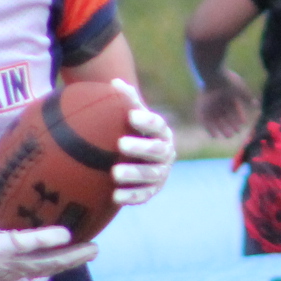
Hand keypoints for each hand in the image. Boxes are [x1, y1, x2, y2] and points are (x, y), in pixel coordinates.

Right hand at [0, 157, 97, 280]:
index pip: (24, 243)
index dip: (45, 240)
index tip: (67, 234)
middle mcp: (8, 263)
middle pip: (45, 262)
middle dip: (71, 257)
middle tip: (94, 248)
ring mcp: (12, 271)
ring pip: (47, 269)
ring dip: (70, 262)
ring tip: (93, 251)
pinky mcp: (14, 275)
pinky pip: (41, 270)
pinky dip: (59, 264)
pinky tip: (76, 257)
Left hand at [108, 78, 175, 206]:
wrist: (141, 160)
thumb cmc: (136, 133)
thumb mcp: (134, 117)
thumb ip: (127, 101)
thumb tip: (115, 83)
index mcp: (161, 132)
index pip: (158, 125)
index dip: (146, 120)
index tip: (131, 115)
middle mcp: (165, 153)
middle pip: (157, 150)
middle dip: (140, 147)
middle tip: (120, 144)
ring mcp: (161, 173)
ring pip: (151, 175)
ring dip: (134, 174)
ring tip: (114, 173)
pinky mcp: (152, 191)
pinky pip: (144, 195)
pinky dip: (131, 197)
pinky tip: (115, 196)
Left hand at [195, 71, 254, 141]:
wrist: (213, 76)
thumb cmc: (228, 82)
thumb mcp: (241, 90)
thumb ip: (248, 97)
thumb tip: (256, 104)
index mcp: (228, 96)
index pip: (234, 109)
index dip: (238, 117)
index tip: (242, 124)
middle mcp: (219, 101)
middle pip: (225, 116)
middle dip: (230, 125)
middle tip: (235, 133)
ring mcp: (210, 105)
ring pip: (216, 120)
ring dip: (222, 128)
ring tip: (228, 136)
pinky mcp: (201, 108)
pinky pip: (204, 121)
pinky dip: (209, 128)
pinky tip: (215, 136)